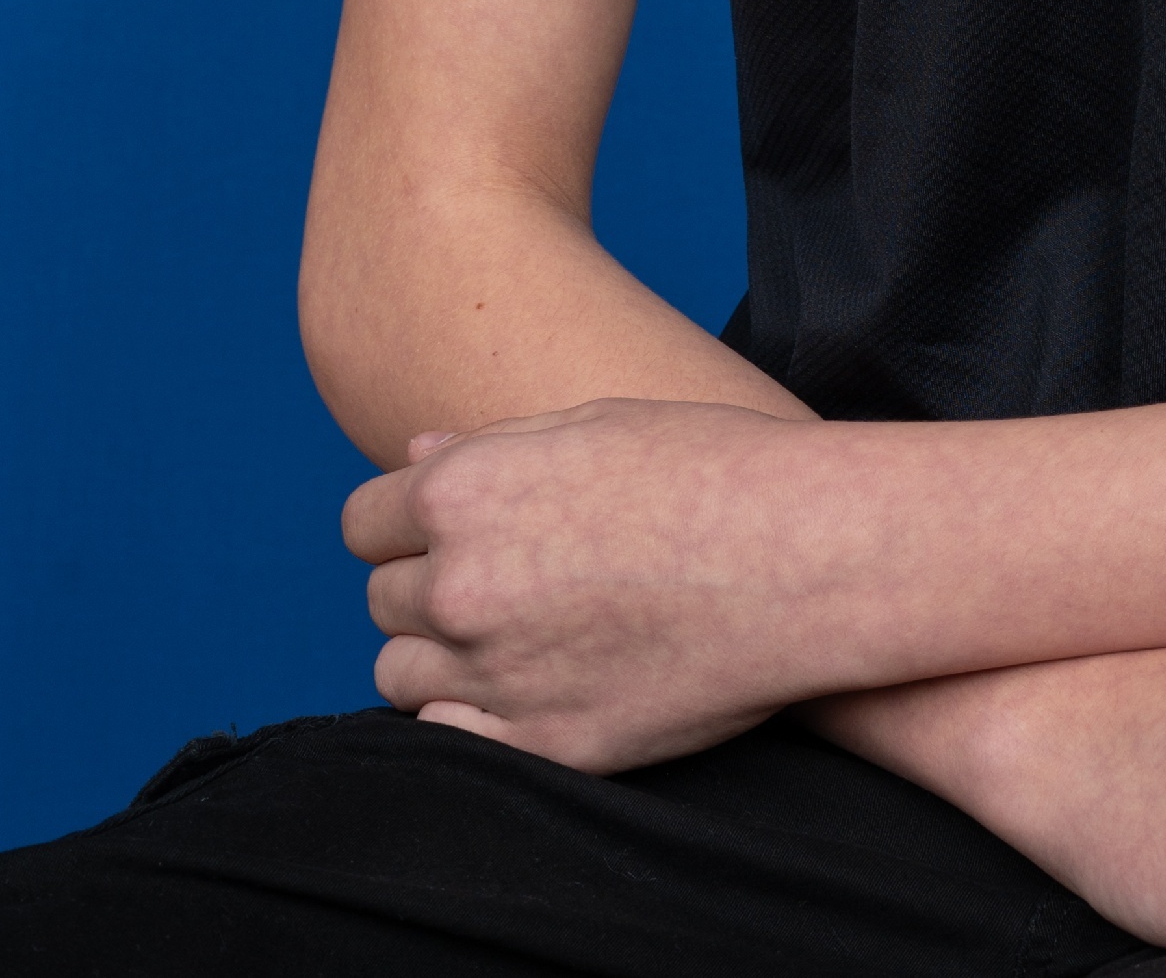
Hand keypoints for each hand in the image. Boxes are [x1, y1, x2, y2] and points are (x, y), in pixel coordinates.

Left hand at [343, 398, 841, 769]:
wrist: (802, 553)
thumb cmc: (711, 467)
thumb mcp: (594, 423)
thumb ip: (488, 448)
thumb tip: (412, 458)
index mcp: (463, 493)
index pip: (363, 522)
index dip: (401, 523)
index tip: (442, 530)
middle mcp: (461, 584)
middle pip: (384, 599)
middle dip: (426, 585)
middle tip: (503, 577)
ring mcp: (493, 672)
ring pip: (400, 675)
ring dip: (438, 655)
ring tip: (513, 634)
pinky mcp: (537, 742)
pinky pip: (446, 736)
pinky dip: (466, 716)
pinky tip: (521, 685)